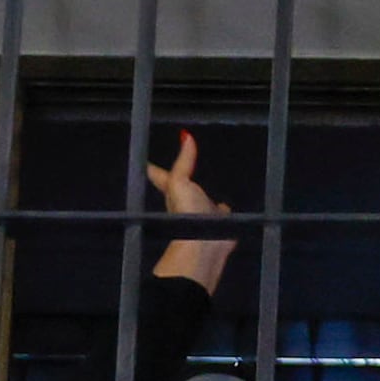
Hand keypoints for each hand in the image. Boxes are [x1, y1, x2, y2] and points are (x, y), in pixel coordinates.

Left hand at [147, 132, 234, 296]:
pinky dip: (226, 211)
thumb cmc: (186, 213)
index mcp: (174, 192)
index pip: (162, 176)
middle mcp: (187, 203)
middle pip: (186, 186)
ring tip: (213, 183)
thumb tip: (185, 135)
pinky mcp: (220, 225)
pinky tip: (228, 207)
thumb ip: (183, 161)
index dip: (156, 169)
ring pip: (206, 200)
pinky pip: (224, 214)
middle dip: (188, 177)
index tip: (150, 161)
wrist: (204, 245)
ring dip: (207, 195)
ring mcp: (204, 215)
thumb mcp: (180, 182)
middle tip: (189, 165)